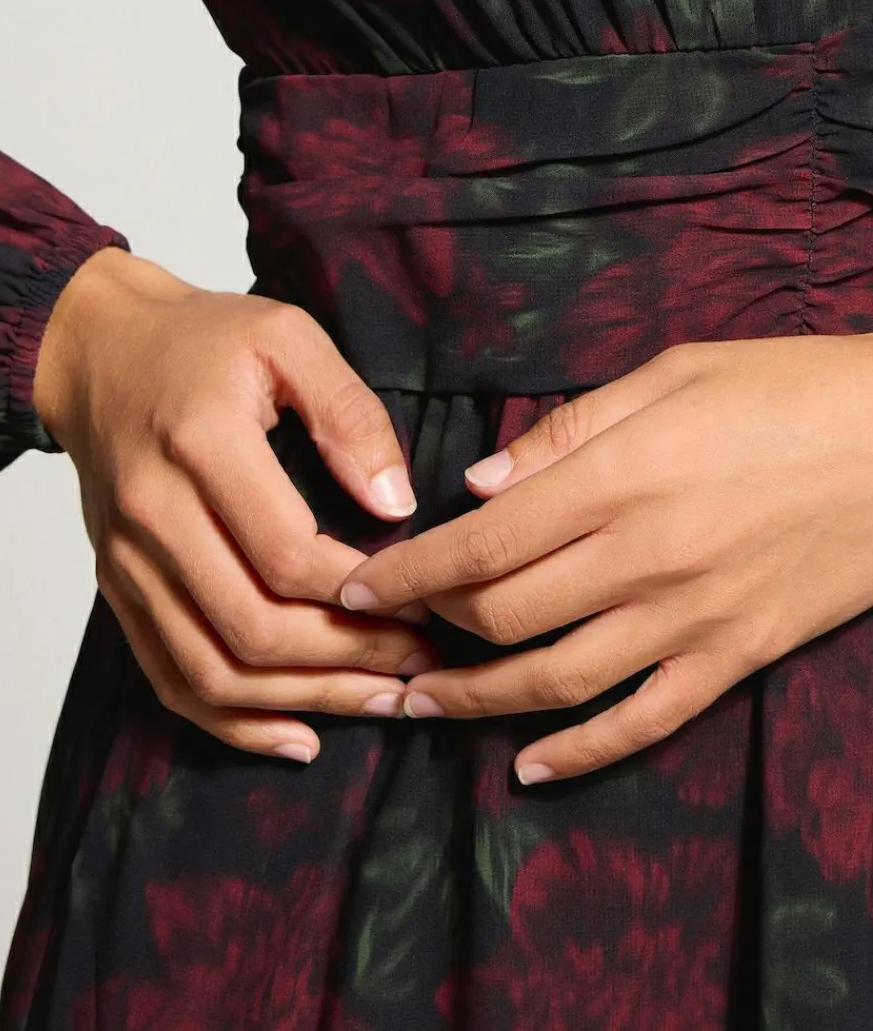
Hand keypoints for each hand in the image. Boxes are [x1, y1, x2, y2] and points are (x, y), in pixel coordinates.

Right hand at [33, 247, 437, 762]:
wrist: (97, 350)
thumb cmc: (200, 341)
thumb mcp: (287, 338)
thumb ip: (348, 413)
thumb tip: (396, 502)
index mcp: (200, 445)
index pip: (288, 555)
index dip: (364, 594)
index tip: (425, 601)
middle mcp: (152, 515)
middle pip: (252, 626)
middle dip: (348, 659)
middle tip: (419, 663)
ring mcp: (127, 561)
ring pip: (213, 670)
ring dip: (304, 700)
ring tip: (379, 702)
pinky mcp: (118, 587)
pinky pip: (170, 677)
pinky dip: (233, 722)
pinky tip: (297, 734)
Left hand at [334, 336, 872, 782]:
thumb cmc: (788, 389)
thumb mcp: (672, 374)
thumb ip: (567, 432)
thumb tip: (479, 484)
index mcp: (619, 478)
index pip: (480, 543)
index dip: (405, 573)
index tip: (353, 585)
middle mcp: (644, 558)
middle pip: (503, 614)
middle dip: (428, 626)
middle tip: (385, 628)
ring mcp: (692, 618)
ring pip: (558, 680)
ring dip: (475, 701)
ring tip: (419, 707)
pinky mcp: (736, 656)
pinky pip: (645, 721)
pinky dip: (581, 752)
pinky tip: (530, 767)